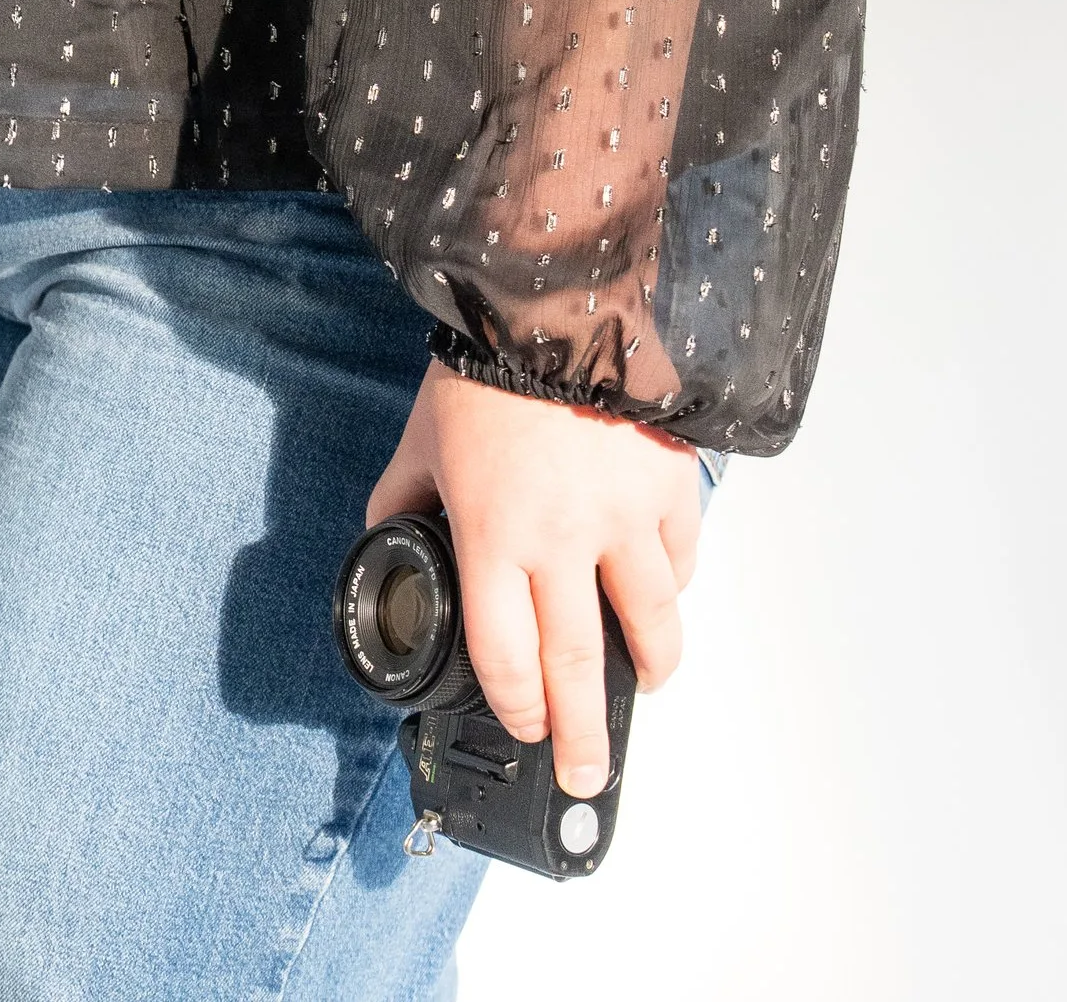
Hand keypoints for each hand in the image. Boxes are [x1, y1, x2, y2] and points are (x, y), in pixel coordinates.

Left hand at [365, 362, 702, 796]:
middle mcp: (562, 539)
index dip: (516, 707)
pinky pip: (682, 556)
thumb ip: (402, 498)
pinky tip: (662, 594)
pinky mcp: (668, 482)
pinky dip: (675, 585)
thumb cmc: (482, 364)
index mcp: (493, 536)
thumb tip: (384, 537)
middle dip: (583, 733)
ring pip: (650, 622)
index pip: (506, 658)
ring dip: (649, 668)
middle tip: (588, 772)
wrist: (554, 294)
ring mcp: (624, 515)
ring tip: (643, 687)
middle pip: (577, 665)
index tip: (524, 727)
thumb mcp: (421, 436)